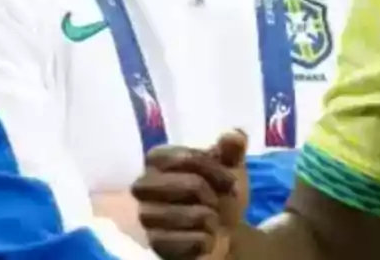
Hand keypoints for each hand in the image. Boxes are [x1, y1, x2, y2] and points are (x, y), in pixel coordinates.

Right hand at [131, 131, 250, 258]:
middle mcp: (143, 185)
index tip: (228, 180)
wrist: (221, 233)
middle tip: (215, 202)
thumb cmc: (218, 193)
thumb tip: (235, 135)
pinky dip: (206, 241)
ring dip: (211, 220)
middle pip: (191, 185)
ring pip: (192, 215)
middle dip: (213, 195)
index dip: (214, 169)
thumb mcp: (230, 168)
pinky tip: (203, 239)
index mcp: (157, 159)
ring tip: (209, 220)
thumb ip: (233, 149)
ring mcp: (146, 216)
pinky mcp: (154, 244)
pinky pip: (192, 242)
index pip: (187, 157)